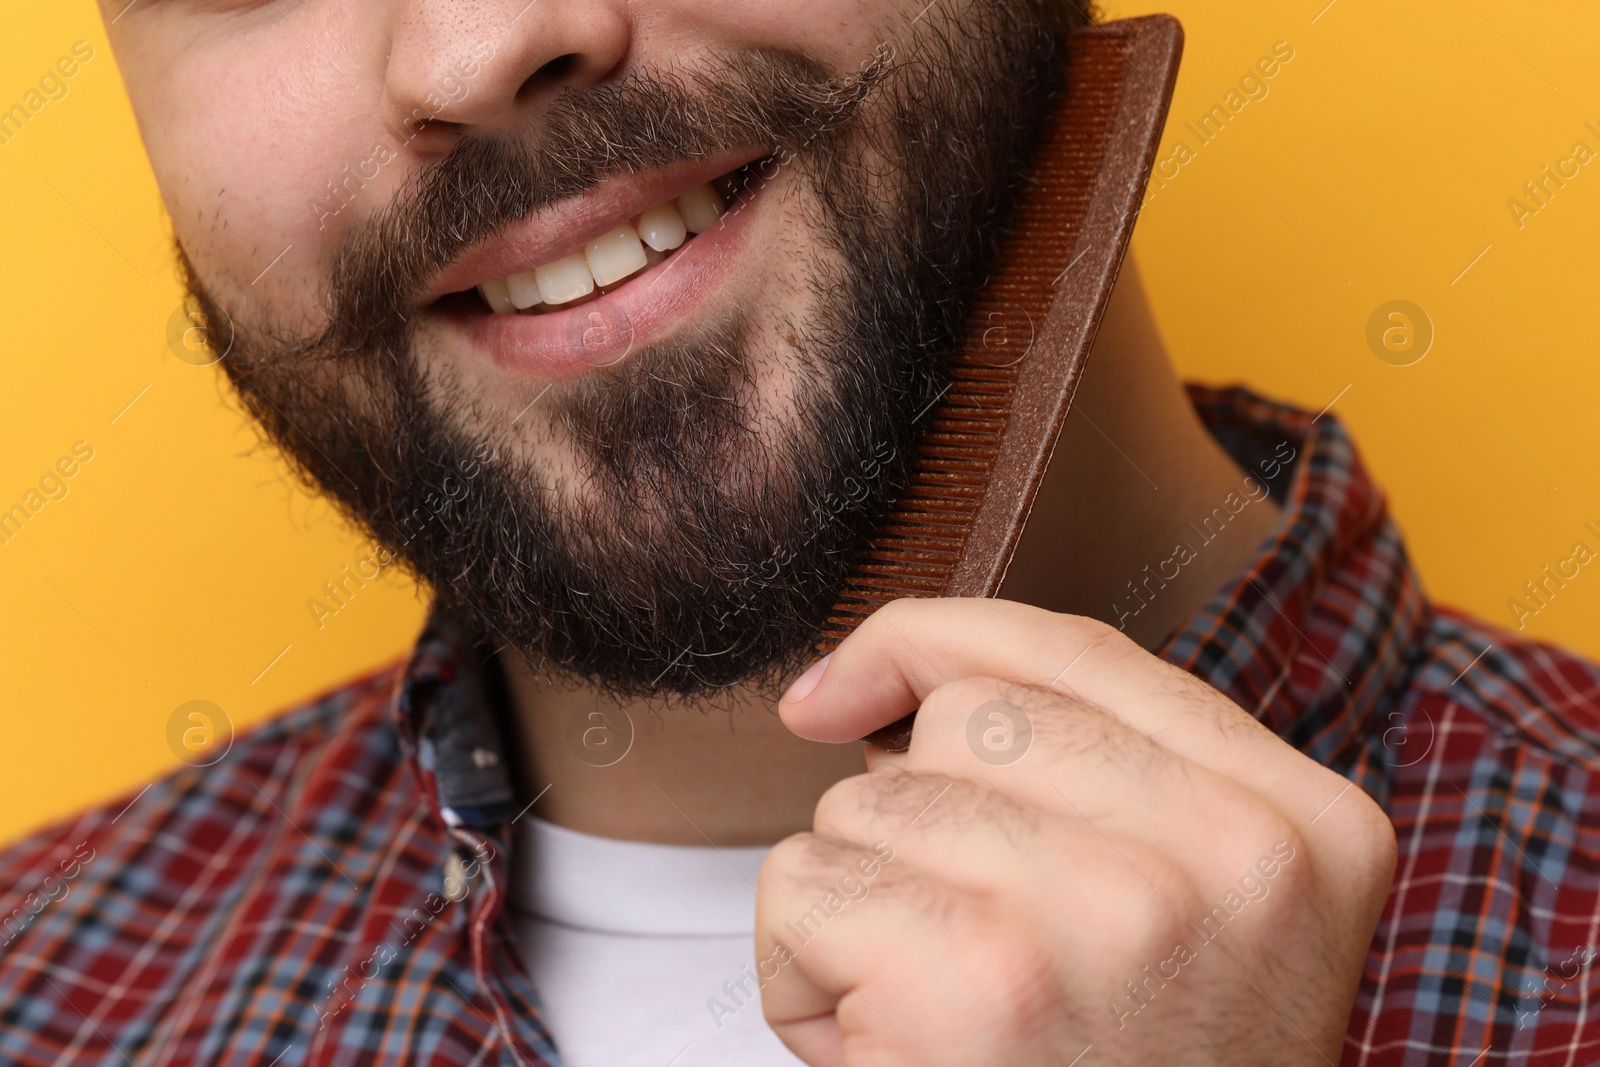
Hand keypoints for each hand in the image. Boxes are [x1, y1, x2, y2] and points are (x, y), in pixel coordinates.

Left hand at [760, 598, 1395, 1065]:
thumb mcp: (1179, 914)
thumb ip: (1085, 778)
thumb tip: (848, 695)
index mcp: (1302, 819)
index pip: (1073, 649)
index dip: (930, 643)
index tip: (839, 691)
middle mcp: (1233, 850)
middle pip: (964, 721)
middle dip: (915, 824)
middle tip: (971, 955)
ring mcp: (1117, 909)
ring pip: (869, 801)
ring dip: (860, 906)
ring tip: (940, 1020)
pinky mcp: (989, 981)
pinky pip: (807, 883)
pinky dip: (800, 969)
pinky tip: (886, 1050)